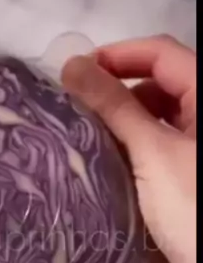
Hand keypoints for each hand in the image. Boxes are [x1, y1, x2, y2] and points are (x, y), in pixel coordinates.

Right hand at [62, 35, 195, 262]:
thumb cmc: (192, 209)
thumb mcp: (151, 151)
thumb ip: (114, 106)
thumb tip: (72, 65)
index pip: (161, 53)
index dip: (118, 54)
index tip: (74, 74)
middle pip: (159, 86)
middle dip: (116, 93)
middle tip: (73, 110)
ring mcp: (196, 155)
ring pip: (155, 123)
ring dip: (120, 126)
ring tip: (82, 139)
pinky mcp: (187, 185)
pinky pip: (155, 155)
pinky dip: (130, 155)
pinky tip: (102, 169)